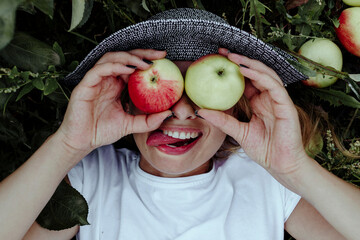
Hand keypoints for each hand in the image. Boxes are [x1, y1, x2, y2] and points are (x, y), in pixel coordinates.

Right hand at [56, 49, 170, 155]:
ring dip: (129, 58)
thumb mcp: (131, 125)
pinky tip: (128, 69)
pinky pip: (99, 70)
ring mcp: (96, 80)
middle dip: (142, 53)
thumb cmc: (103, 131)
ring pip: (111, 58)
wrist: (83, 142)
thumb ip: (148, 120)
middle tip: (159, 54)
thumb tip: (169, 113)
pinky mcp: (85, 84)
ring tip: (144, 63)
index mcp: (116, 84)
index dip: (147, 59)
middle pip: (124, 57)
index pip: (132, 65)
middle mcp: (107, 79)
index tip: (164, 59)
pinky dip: (114, 66)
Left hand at [198, 48, 308, 175]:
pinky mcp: (286, 104)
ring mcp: (278, 100)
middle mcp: (269, 97)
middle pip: (256, 72)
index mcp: (259, 102)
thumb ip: (222, 120)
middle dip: (240, 60)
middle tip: (222, 52)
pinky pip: (273, 85)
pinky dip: (259, 76)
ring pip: (266, 74)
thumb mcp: (238, 131)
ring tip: (232, 58)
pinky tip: (244, 71)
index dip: (233, 69)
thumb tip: (201, 110)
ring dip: (249, 63)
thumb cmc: (263, 149)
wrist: (281, 165)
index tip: (216, 60)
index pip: (246, 80)